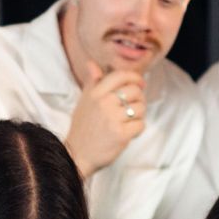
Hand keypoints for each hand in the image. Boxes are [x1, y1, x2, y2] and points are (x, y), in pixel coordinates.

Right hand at [66, 61, 147, 177]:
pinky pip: (140, 125)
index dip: (134, 77)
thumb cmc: (82, 128)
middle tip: (133, 107)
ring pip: (140, 108)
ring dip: (139, 116)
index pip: (120, 76)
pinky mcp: (121, 134)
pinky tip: (128, 133)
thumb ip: (91, 82)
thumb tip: (92, 63)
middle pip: (135, 91)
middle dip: (139, 99)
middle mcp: (104, 103)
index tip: (140, 83)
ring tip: (128, 122)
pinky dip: (138, 129)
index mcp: (95, 93)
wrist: (78, 155)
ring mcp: (113, 119)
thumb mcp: (84, 102)